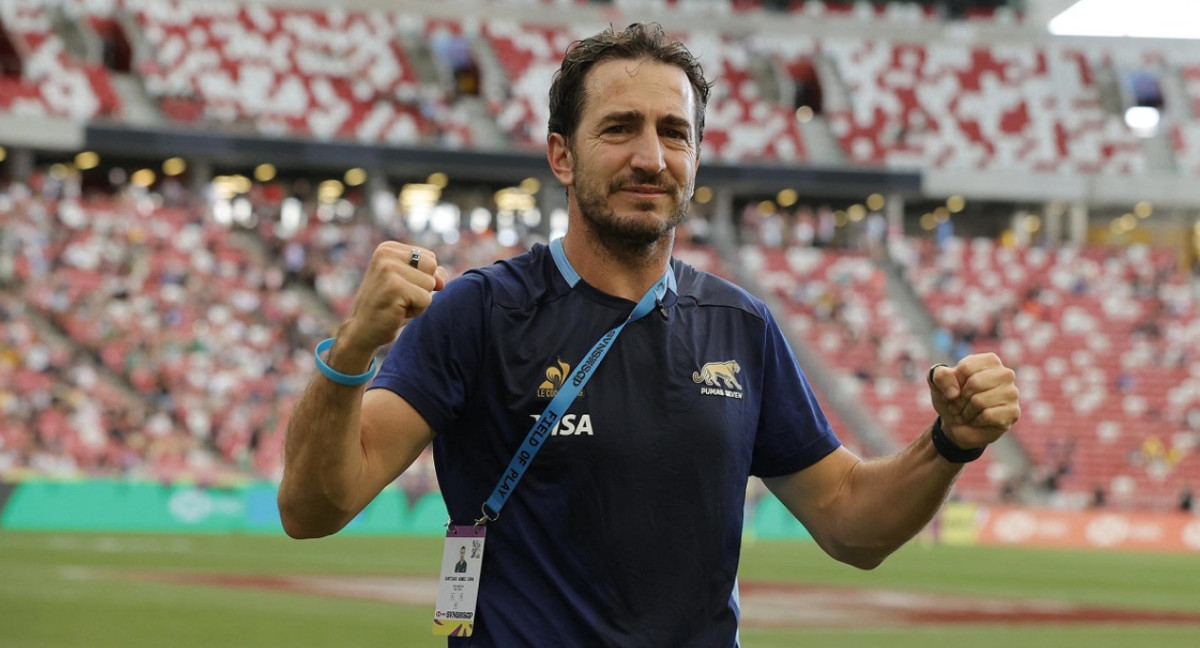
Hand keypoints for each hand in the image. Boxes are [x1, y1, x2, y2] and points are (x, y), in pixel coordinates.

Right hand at [338, 242, 448, 356]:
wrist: (361, 331)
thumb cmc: (389, 307)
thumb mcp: (410, 284)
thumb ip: (430, 274)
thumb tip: (441, 280)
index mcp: (388, 249)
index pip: (430, 258)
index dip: (422, 278)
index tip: (399, 288)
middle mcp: (386, 254)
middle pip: (432, 266)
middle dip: (423, 287)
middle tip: (400, 297)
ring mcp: (388, 269)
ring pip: (431, 283)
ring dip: (419, 301)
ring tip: (398, 305)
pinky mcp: (394, 287)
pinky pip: (426, 299)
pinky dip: (416, 311)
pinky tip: (397, 312)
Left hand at [927, 353, 1019, 449]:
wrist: (957, 425)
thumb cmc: (951, 398)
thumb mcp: (937, 383)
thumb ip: (940, 376)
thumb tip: (954, 392)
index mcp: (989, 361)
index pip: (966, 367)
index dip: (954, 382)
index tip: (955, 388)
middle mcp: (1005, 374)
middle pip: (974, 383)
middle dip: (960, 399)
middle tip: (959, 404)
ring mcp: (1012, 393)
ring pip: (980, 401)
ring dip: (966, 412)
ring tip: (967, 413)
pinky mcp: (1013, 412)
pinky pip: (987, 416)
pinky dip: (976, 421)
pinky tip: (978, 420)